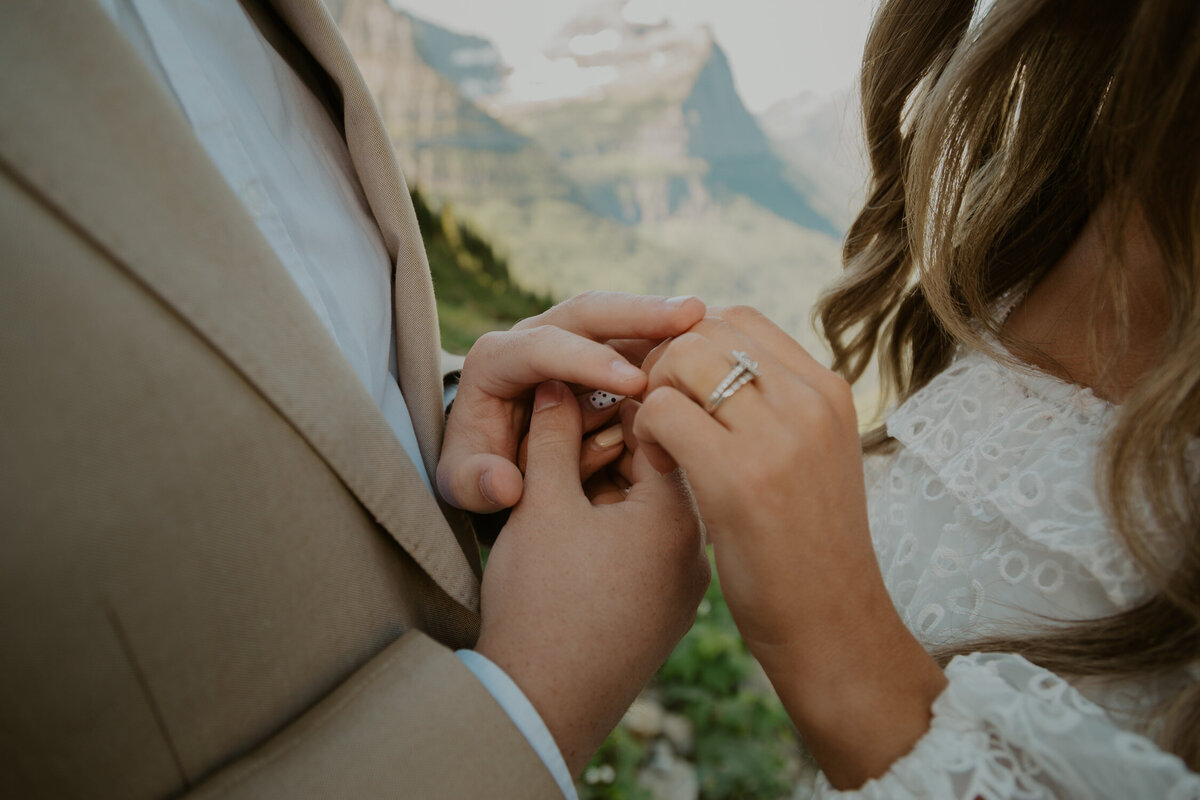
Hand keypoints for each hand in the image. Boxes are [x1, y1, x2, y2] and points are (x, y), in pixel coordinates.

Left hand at [438, 292, 705, 512]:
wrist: (491, 455)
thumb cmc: (479, 469)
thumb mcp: (464, 484)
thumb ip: (475, 484)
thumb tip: (507, 485)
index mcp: (497, 360)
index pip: (541, 348)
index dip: (586, 362)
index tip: (634, 384)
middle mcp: (537, 336)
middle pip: (587, 312)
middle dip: (639, 312)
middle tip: (690, 315)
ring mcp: (574, 340)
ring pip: (623, 321)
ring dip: (667, 322)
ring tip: (715, 324)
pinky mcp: (603, 352)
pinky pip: (641, 340)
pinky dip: (673, 343)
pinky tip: (711, 347)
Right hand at [475, 381, 709, 774]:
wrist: (545, 707)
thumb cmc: (542, 604)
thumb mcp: (542, 503)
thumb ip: (553, 434)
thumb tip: (557, 383)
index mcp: (678, 512)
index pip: (670, 424)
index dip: (621, 396)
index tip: (586, 385)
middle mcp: (696, 545)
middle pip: (668, 462)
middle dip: (619, 436)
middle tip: (575, 419)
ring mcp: (687, 581)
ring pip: (658, 504)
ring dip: (619, 479)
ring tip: (569, 471)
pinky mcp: (672, 608)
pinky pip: (656, 542)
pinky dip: (624, 520)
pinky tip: (583, 519)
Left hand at [634, 307, 946, 788]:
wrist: (832, 627)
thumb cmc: (807, 551)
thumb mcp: (811, 461)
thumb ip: (774, 410)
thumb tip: (711, 369)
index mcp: (826, 392)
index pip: (738, 320)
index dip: (688, 342)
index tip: (671, 387)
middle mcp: (808, 401)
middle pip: (704, 329)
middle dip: (660, 363)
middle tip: (648, 411)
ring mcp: (778, 435)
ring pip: (680, 360)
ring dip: (648, 393)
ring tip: (650, 439)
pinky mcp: (738, 475)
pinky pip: (662, 410)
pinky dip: (642, 430)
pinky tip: (652, 466)